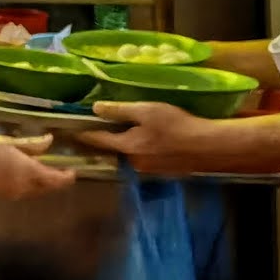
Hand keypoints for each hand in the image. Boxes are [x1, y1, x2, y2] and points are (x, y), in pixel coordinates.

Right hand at [0, 132, 76, 200]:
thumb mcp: (9, 143)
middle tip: (59, 165)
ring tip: (43, 165)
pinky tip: (26, 170)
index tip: (73, 170)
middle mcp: (26, 187)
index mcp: (29, 173)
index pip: (56, 180)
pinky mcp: (7, 195)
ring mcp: (16, 193)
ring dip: (44, 181)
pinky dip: (33, 182)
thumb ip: (32, 145)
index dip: (67, 177)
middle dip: (56, 178)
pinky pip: (27, 190)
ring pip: (38, 189)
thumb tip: (50, 141)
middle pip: (49, 187)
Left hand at [83, 102, 226, 174]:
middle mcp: (135, 163)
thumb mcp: (145, 111)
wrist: (208, 146)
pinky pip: (145, 157)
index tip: (70, 131)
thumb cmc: (176, 124)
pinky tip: (152, 138)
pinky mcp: (163, 170)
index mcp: (127, 147)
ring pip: (131, 153)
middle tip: (100, 124)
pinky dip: (143, 147)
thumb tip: (95, 109)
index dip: (84, 134)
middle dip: (108, 138)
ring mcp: (150, 169)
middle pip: (115, 149)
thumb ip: (119, 111)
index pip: (99, 141)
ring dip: (128, 142)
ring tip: (129, 127)